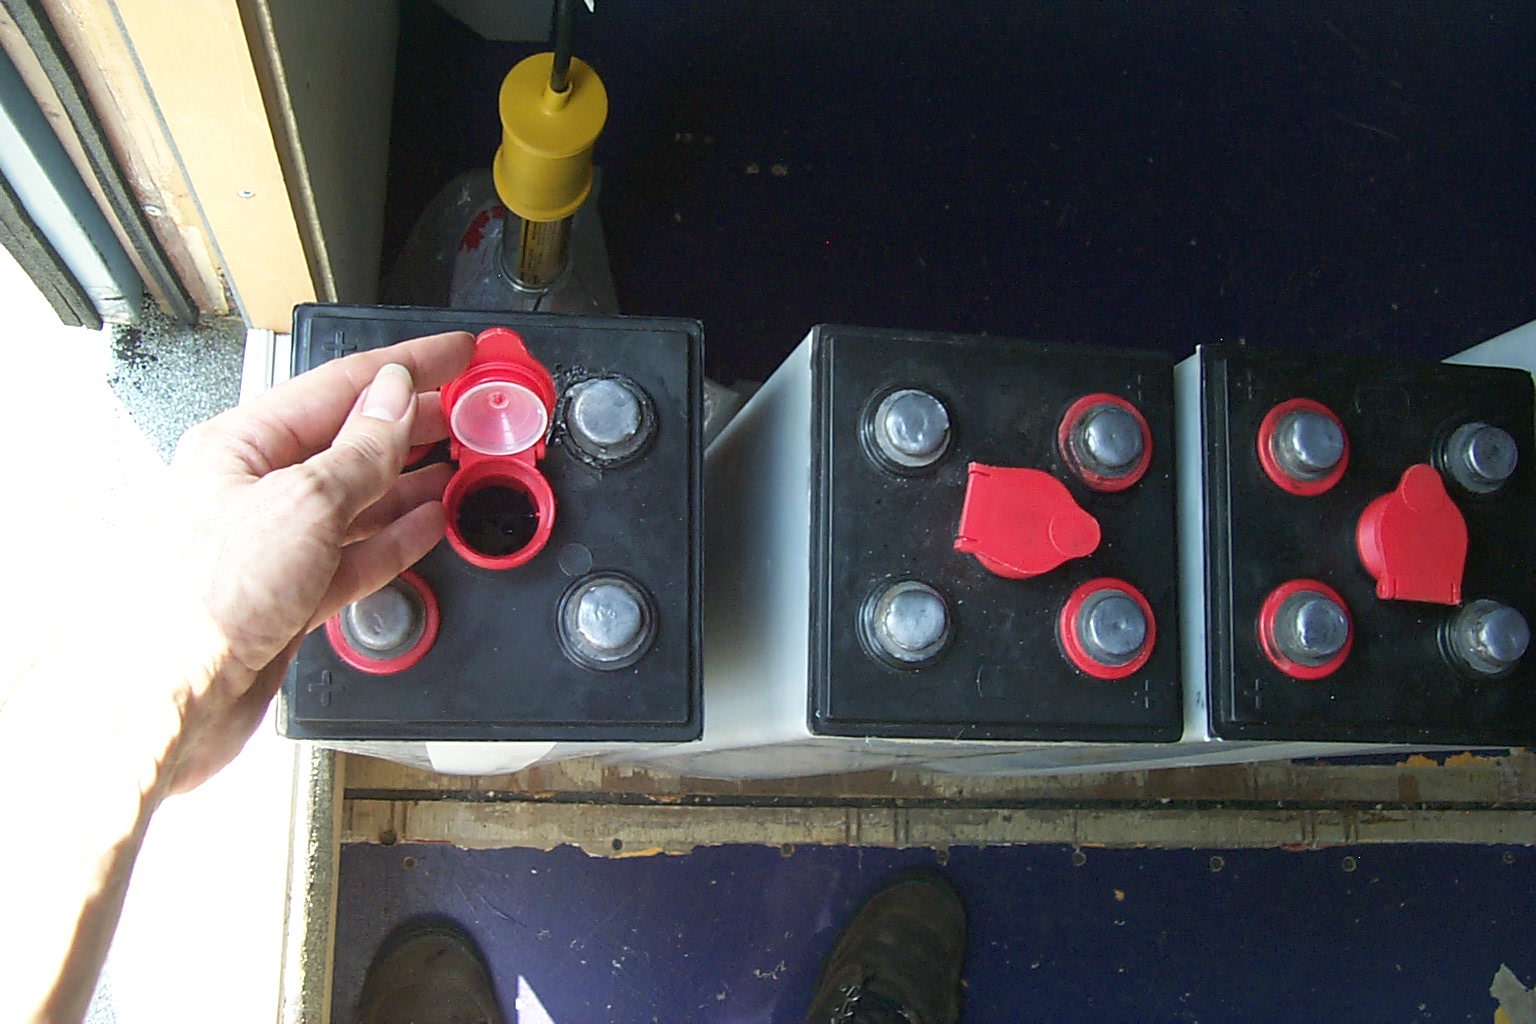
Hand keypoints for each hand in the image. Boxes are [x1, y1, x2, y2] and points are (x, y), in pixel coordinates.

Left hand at [151, 330, 473, 793]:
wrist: (169, 700)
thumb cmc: (200, 600)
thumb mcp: (302, 505)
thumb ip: (361, 451)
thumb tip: (396, 399)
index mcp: (242, 444)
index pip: (340, 384)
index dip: (407, 365)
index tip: (457, 353)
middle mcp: (254, 488)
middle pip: (351, 438)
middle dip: (415, 419)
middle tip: (471, 405)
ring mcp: (274, 542)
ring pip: (360, 496)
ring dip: (414, 477)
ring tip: (462, 457)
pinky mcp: (290, 593)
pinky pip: (357, 552)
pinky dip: (398, 535)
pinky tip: (430, 520)